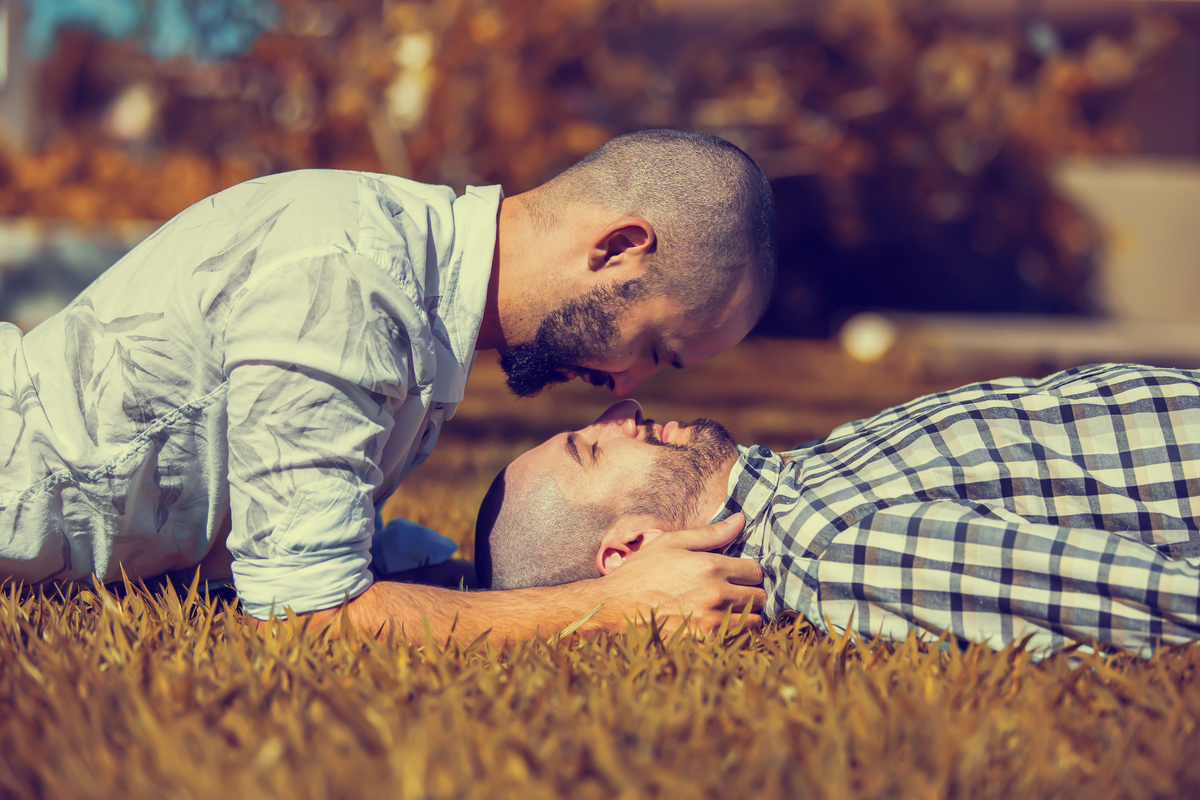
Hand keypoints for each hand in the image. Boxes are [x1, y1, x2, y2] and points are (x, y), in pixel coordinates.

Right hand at [598, 514, 765, 633]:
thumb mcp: (673, 542)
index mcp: (711, 566)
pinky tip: (720, 624)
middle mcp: (716, 593)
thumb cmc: (643, 571)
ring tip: (728, 608)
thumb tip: (741, 519)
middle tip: (733, 591)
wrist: (617, 607)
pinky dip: (736, 632)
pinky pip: (739, 638)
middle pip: (759, 595)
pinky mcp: (705, 641)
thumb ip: (711, 533)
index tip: (737, 574)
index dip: (748, 571)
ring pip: (754, 619)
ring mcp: (712, 621)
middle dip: (750, 592)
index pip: (756, 570)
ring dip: (746, 614)